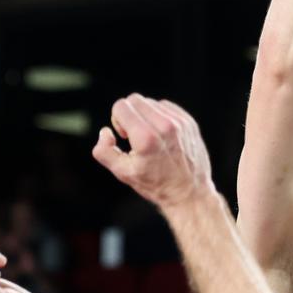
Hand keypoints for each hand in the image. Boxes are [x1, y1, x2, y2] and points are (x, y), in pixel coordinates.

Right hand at [92, 95, 215, 210]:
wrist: (189, 193)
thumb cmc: (155, 184)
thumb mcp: (123, 173)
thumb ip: (104, 151)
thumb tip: (105, 132)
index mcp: (146, 138)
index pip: (121, 106)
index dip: (117, 120)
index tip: (125, 136)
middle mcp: (164, 126)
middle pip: (135, 100)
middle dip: (129, 115)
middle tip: (134, 136)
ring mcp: (179, 122)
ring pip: (150, 102)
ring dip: (144, 116)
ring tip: (149, 137)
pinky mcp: (189, 121)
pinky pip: (165, 106)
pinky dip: (159, 117)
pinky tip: (161, 136)